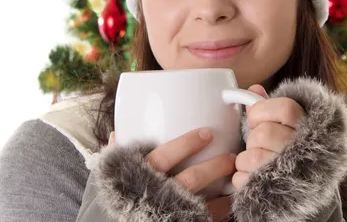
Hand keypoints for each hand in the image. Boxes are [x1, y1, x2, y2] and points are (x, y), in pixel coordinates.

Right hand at [108, 129, 234, 219]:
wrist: (128, 220)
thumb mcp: (114, 175)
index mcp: (138, 177)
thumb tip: (116, 134)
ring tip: (233, 172)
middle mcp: (155, 194)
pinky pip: (207, 216)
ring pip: (201, 198)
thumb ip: (118, 153)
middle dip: (214, 166)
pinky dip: (221, 206)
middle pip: (190, 180)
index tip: (207, 133)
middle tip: (231, 156)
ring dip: (221, 186)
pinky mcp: (184, 221)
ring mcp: (170, 210)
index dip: (186, 144)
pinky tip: (228, 196)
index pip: (164, 158)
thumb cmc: (122, 196)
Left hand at [232, 85, 304, 188]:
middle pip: (264, 133)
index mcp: (309, 127)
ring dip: (245, 159)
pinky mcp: (276, 192)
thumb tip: (253, 89)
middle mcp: (304, 149)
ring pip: (251, 157)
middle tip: (258, 144)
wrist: (309, 192)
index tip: (253, 119)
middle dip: (253, 138)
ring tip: (255, 161)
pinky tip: (253, 177)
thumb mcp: (290, 126)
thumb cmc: (295, 152)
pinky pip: (243, 178)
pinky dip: (241, 178)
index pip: (285, 108)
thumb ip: (271, 106)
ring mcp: (293, 173)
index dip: (262, 110)